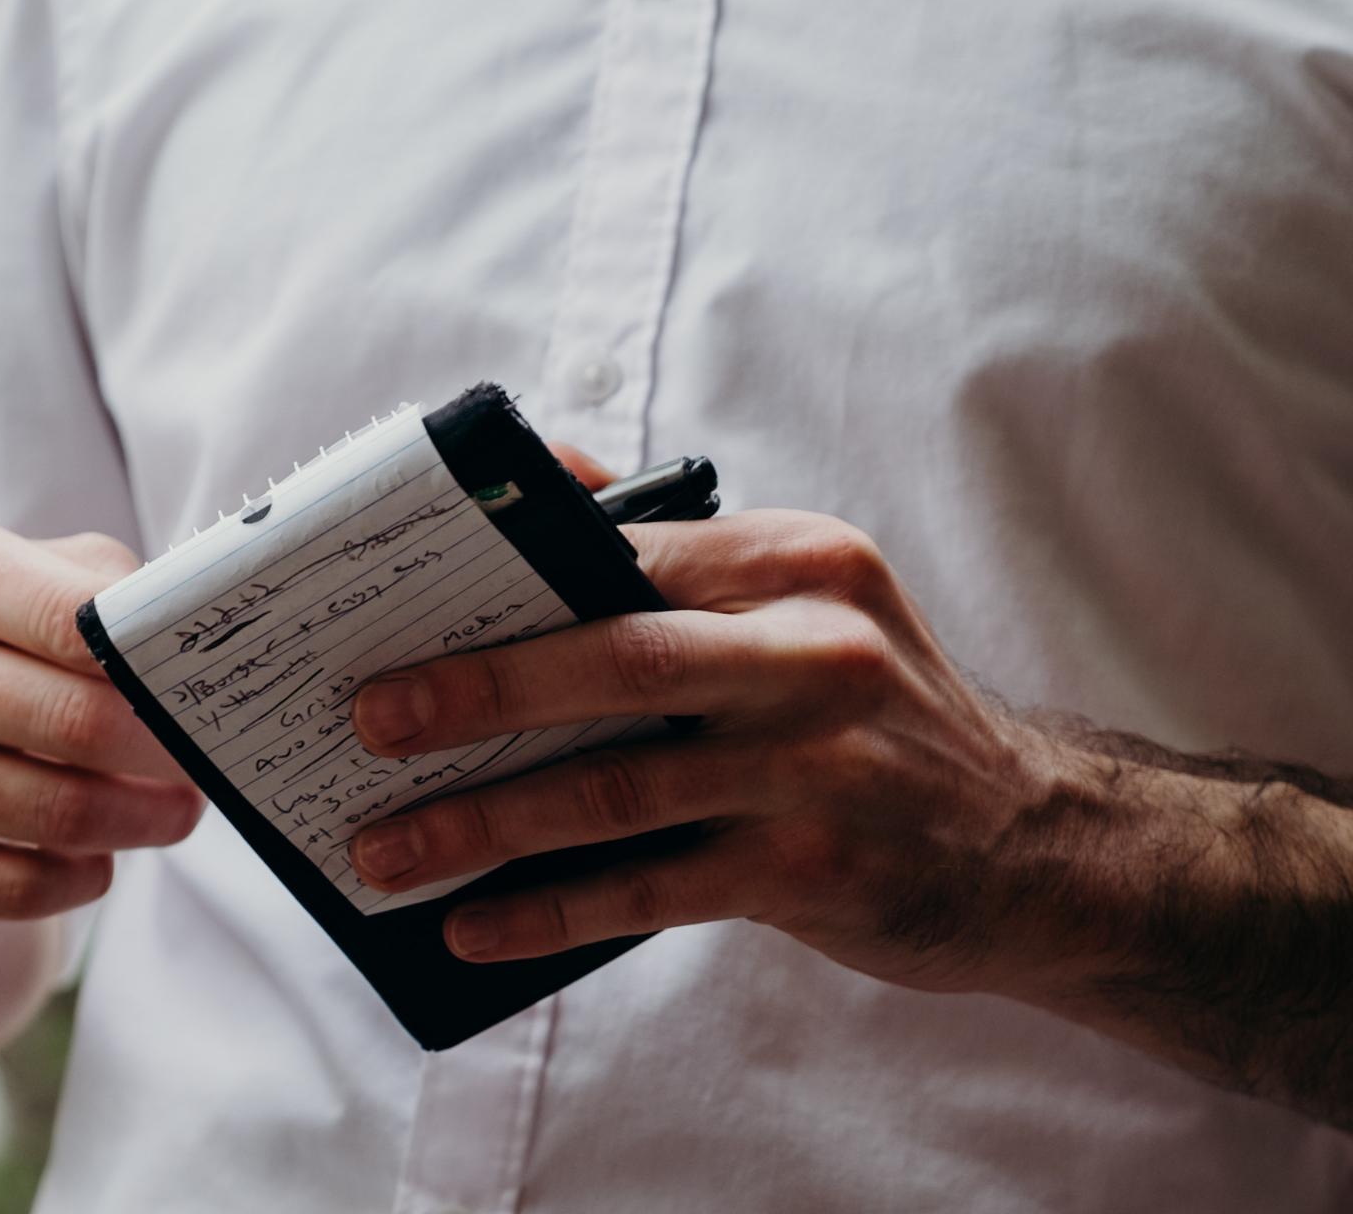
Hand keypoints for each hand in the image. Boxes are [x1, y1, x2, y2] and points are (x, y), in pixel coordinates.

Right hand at [0, 512, 203, 919]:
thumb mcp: (32, 571)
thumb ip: (112, 591)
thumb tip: (197, 646)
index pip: (73, 619)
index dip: (157, 661)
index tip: (208, 687)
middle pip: (75, 723)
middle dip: (167, 750)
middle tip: (212, 760)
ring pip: (57, 813)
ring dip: (143, 820)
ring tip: (179, 810)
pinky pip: (14, 889)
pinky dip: (80, 879)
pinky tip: (100, 859)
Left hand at [347, 509, 1085, 993]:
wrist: (1038, 844)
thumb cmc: (881, 714)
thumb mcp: (812, 604)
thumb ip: (683, 557)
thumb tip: (550, 479)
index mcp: (797, 562)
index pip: (622, 550)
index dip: (498, 575)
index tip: (395, 603)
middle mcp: (814, 650)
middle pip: (611, 658)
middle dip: (473, 690)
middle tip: (365, 720)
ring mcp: (818, 766)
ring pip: (614, 788)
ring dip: (483, 822)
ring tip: (387, 849)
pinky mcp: (814, 871)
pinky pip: (649, 889)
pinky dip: (549, 909)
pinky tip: (474, 924)